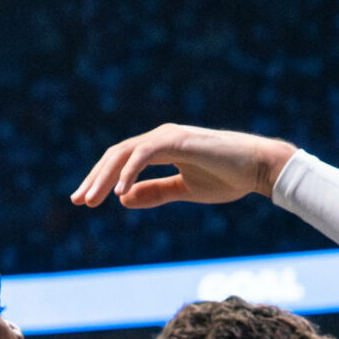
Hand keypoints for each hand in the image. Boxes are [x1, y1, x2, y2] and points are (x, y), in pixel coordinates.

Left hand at [73, 124, 297, 211]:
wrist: (260, 168)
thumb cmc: (227, 177)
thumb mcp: (183, 190)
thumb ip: (155, 193)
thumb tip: (123, 199)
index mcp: (160, 147)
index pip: (121, 161)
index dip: (100, 180)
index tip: (84, 201)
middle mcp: (161, 137)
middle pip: (116, 155)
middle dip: (95, 179)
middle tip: (78, 201)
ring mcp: (169, 136)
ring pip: (125, 153)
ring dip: (105, 177)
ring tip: (91, 200)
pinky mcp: (179, 141)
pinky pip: (145, 154)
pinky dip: (129, 171)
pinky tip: (119, 191)